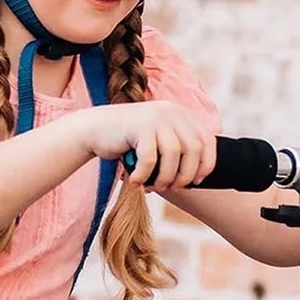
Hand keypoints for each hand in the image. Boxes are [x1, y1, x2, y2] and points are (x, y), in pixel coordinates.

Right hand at [79, 101, 217, 194]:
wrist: (92, 130)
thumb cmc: (126, 144)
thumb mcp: (157, 143)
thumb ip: (176, 151)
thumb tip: (195, 178)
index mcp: (180, 114)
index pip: (207, 140)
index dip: (205, 165)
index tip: (194, 182)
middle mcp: (171, 112)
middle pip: (194, 149)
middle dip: (185, 175)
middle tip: (171, 188)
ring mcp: (156, 117)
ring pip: (174, 155)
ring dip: (166, 177)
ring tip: (154, 187)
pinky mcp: (140, 125)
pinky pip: (150, 158)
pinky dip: (144, 175)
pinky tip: (135, 181)